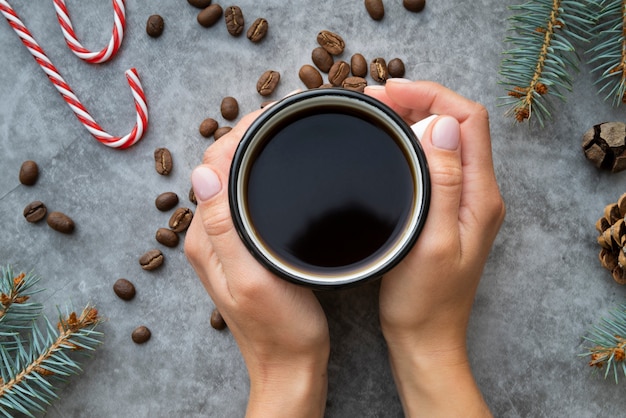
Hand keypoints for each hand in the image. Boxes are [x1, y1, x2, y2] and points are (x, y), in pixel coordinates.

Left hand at [184, 109, 329, 417]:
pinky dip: (258, 177)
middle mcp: (208, 235)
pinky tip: (280, 172)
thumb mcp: (254, 280)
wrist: (290, 367)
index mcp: (206, 238)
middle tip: (284, 117)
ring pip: (232, 181)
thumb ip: (225, 229)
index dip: (238, 133)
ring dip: (252, 154)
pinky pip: (243, 199)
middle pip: (219, 168)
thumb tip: (204, 171)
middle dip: (246, 136)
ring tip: (283, 133)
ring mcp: (223, 242)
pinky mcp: (240, 249)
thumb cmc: (281, 331)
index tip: (273, 114)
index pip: (211, 164)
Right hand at [366, 80, 504, 416]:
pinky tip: (389, 144)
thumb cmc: (424, 301)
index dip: (431, 95)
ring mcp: (464, 201)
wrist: (425, 338)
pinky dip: (413, 141)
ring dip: (415, 118)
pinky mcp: (448, 210)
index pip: (468, 120)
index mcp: (479, 196)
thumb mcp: (431, 241)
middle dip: (420, 100)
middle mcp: (478, 193)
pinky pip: (436, 160)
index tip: (390, 91)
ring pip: (445, 139)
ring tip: (378, 113)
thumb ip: (443, 183)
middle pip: (458, 124)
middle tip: (375, 99)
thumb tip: (443, 126)